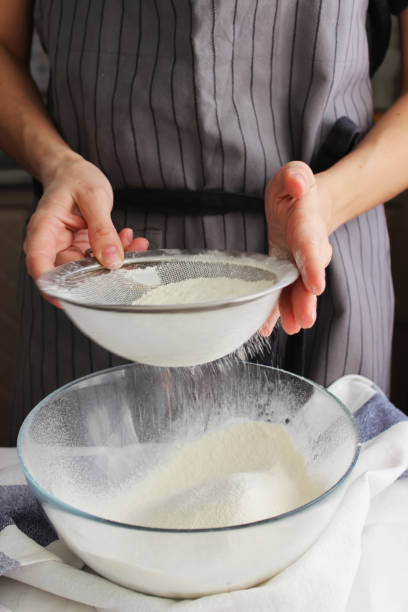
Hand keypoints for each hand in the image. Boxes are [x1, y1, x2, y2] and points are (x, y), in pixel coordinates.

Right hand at [24, 153, 147, 305]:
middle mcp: (53, 244)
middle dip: (101, 272)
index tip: (70, 299)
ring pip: (90, 269)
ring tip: (135, 244)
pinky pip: (100, 260)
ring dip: (115, 261)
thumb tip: (112, 260)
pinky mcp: (82, 250)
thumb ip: (103, 230)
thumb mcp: (93, 197)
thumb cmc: (74, 177)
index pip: (40, 265)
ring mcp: (68, 249)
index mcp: (44, 230)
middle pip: (70, 272)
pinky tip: (129, 238)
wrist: (73, 171)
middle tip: (129, 259)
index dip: (52, 287)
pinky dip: (118, 252)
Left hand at [261, 161, 332, 335]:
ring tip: (291, 328)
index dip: (313, 266)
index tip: (316, 285)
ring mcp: (297, 265)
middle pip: (307, 277)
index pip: (310, 246)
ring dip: (293, 311)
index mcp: (307, 225)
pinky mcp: (285, 274)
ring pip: (297, 290)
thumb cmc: (295, 191)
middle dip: (306, 299)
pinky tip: (266, 328)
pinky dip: (275, 312)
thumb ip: (296, 176)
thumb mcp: (295, 175)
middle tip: (305, 320)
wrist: (304, 207)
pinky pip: (282, 294)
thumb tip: (298, 183)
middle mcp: (306, 250)